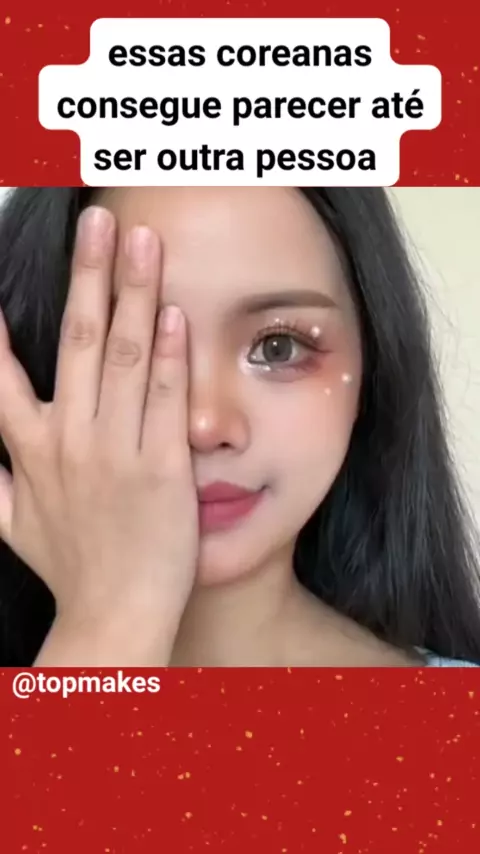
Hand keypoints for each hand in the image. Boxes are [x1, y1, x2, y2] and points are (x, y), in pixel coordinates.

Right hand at [0, 206, 197, 663]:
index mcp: (31, 448)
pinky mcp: (164, 468)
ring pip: (126, 356)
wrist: (116, 616)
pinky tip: (176, 312)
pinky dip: (171, 353)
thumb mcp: (12, 524)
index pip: (1, 371)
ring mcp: (117, 451)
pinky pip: (167, 399)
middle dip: (89, 273)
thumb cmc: (69, 568)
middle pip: (80, 339)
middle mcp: (70, 440)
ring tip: (142, 242)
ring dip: (135, 293)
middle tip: (98, 221)